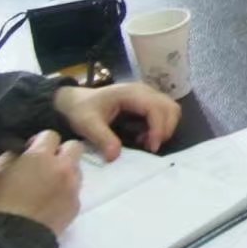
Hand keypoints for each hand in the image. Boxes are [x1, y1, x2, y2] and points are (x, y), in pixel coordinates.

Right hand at [0, 131, 83, 235]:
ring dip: (65, 171)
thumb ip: (5, 159)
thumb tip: (17, 154)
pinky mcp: (75, 206)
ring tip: (47, 184)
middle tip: (45, 164)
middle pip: (74, 147)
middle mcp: (62, 168)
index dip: (39, 142)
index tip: (29, 151)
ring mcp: (72, 187)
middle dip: (61, 151)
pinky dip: (66, 192)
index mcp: (40, 157)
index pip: (50, 135)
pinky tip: (50, 201)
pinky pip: (75, 191)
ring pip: (77, 169)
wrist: (10, 241)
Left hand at [53, 83, 181, 160]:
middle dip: (166, 129)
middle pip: (170, 107)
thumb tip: (116, 156)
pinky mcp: (147, 101)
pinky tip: (144, 137)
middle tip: (151, 147)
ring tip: (147, 142)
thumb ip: (102, 139)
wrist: (75, 101)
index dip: (158, 128)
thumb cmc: (81, 110)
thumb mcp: (87, 125)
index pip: (156, 108)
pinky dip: (161, 126)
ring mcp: (148, 94)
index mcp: (131, 93)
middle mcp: (144, 90)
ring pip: (171, 109)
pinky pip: (164, 112)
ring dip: (165, 128)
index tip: (151, 148)